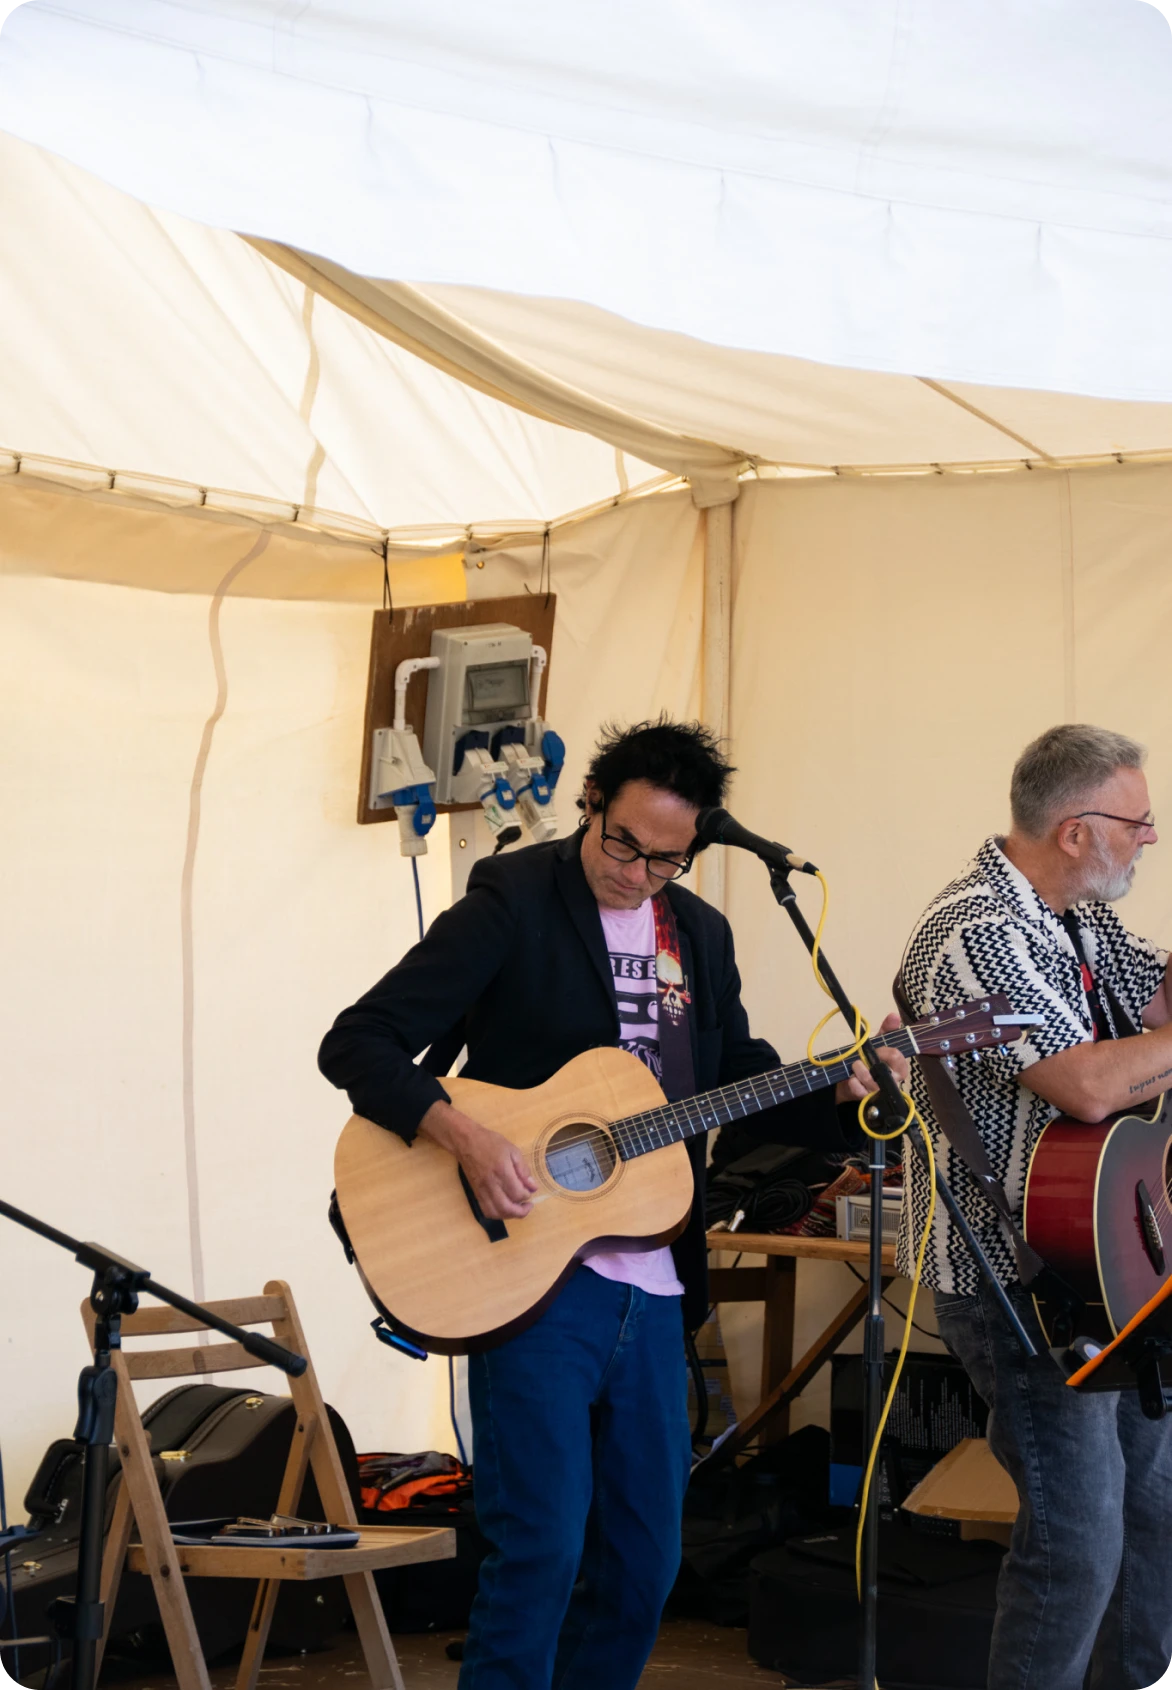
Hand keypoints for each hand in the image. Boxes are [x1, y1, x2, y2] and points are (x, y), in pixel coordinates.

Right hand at [418, 1101, 537, 1219]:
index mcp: (502, 1171)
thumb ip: (523, 1170)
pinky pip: (485, 1210)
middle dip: (521, 1212)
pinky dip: (497, 1214)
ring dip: (509, 1215)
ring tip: (517, 1209)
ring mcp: (481, 1190)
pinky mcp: (476, 1193)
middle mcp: (491, 1184)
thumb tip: (533, 1186)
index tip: (530, 1190)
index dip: (527, 1195)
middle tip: (528, 1206)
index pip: (517, 1193)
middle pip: (507, 1208)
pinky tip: (504, 1208)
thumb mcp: (512, 1150)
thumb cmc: (490, 1142)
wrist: (466, 1142)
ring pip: (496, 1212)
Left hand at [834, 1011, 909, 1106]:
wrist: (848, 1079)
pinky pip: (862, 1093)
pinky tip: (851, 1080)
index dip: (885, 1052)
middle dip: (873, 1063)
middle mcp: (892, 1081)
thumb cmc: (868, 1061)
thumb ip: (886, 1030)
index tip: (877, 1048)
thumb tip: (894, 1015)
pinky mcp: (867, 1100)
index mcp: (898, 1067)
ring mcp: (879, 1092)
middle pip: (888, 1073)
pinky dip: (854, 1084)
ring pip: (874, 1084)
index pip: (898, 1058)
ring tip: (854, 1067)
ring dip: (861, 1072)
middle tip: (860, 1059)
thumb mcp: (877, 1044)